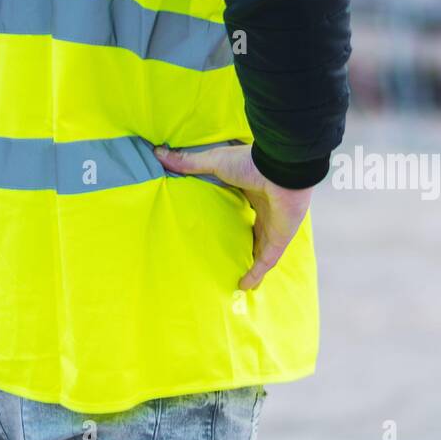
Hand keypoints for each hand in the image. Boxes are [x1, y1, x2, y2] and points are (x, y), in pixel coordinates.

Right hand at [154, 142, 313, 290]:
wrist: (280, 168)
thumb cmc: (250, 162)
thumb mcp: (213, 161)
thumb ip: (188, 163)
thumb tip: (159, 154)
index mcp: (252, 191)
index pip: (241, 207)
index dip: (231, 216)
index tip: (217, 225)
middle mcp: (265, 209)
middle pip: (252, 231)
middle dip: (243, 242)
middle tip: (226, 255)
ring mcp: (274, 225)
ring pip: (261, 249)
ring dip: (250, 263)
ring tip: (235, 277)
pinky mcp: (280, 238)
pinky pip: (267, 260)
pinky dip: (257, 273)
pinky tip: (245, 285)